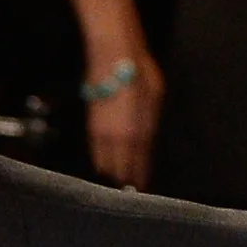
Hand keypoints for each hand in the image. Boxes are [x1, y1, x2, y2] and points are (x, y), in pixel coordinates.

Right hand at [83, 52, 163, 189]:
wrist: (114, 57)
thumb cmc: (141, 74)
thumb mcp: (155, 100)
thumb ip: (149, 124)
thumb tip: (146, 139)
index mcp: (138, 133)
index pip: (139, 164)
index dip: (140, 177)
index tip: (141, 188)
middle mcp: (119, 138)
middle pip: (120, 167)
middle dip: (124, 179)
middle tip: (128, 189)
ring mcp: (101, 132)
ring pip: (104, 161)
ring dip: (110, 171)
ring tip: (115, 181)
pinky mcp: (91, 124)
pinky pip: (95, 149)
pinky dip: (100, 158)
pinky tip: (102, 163)